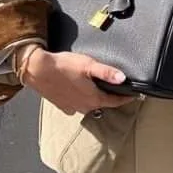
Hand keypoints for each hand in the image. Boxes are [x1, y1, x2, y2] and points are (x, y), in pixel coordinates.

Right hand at [22, 47, 136, 114]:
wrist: (37, 70)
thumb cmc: (63, 66)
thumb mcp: (88, 65)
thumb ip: (107, 72)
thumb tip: (123, 79)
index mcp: (93, 98)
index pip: (115, 101)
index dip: (126, 98)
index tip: (135, 95)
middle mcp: (84, 107)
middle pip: (103, 103)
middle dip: (111, 97)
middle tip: (118, 90)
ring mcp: (72, 108)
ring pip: (89, 105)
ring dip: (95, 98)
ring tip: (99, 88)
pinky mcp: (62, 106)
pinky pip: (77, 104)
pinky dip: (81, 99)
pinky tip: (79, 90)